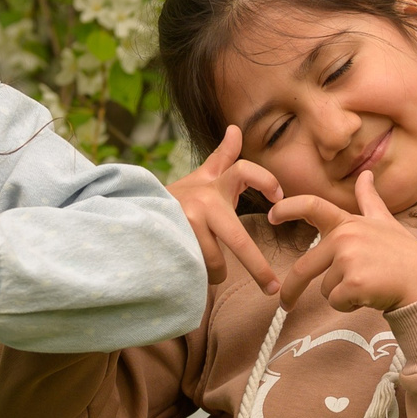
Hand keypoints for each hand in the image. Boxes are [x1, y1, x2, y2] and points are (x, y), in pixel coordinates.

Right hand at [172, 125, 285, 294]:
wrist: (136, 209)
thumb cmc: (178, 198)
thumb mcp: (200, 177)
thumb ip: (222, 158)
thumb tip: (235, 129)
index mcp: (213, 184)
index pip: (244, 171)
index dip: (265, 180)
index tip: (280, 198)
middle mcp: (201, 201)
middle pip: (238, 239)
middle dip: (258, 267)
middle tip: (273, 288)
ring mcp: (184, 223)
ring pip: (216, 262)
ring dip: (216, 273)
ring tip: (211, 272)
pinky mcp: (171, 243)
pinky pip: (196, 270)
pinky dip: (199, 277)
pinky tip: (194, 274)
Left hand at [267, 171, 416, 312]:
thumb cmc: (405, 254)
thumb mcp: (385, 222)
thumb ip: (369, 200)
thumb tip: (366, 174)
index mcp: (348, 223)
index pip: (312, 206)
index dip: (288, 208)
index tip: (271, 215)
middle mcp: (345, 237)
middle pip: (304, 267)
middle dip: (291, 289)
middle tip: (285, 304)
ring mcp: (348, 259)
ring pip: (324, 288)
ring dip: (341, 294)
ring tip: (367, 286)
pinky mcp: (353, 282)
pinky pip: (335, 302)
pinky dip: (349, 305)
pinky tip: (369, 296)